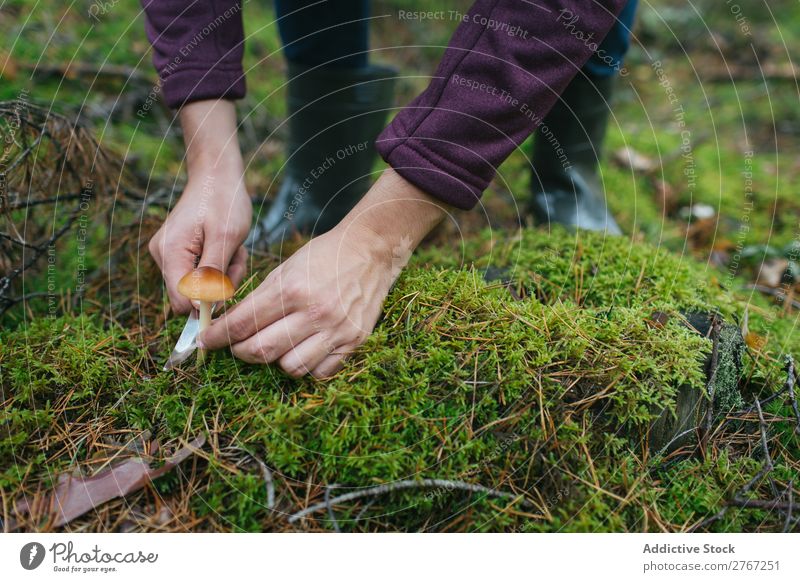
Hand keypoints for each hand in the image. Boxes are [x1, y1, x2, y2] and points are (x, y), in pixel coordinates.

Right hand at [149, 173, 250, 313]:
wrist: (216, 175)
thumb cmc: (224, 201)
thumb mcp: (226, 238)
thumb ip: (212, 273)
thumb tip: (201, 307)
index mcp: (170, 253)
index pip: (181, 302)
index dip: (206, 304)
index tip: (229, 287)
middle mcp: (163, 256)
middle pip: (192, 295)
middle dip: (219, 283)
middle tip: (235, 257)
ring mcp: (169, 255)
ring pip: (200, 286)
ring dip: (224, 272)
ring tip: (233, 248)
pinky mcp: (179, 253)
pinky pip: (202, 273)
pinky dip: (220, 265)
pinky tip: (226, 247)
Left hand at [198, 169, 448, 377]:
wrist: (370, 251)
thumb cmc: (324, 256)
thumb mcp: (286, 269)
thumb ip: (259, 299)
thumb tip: (228, 324)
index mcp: (292, 289)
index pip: (243, 323)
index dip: (217, 336)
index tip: (206, 341)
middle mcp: (314, 313)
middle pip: (262, 350)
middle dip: (240, 352)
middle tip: (236, 346)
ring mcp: (336, 330)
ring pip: (290, 367)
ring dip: (275, 361)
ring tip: (275, 346)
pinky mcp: (353, 341)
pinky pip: (320, 372)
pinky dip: (306, 367)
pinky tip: (302, 351)